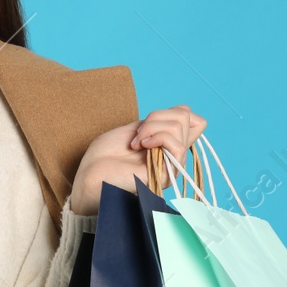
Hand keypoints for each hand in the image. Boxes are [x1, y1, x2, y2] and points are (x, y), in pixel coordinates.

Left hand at [67, 104, 207, 215]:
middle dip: (156, 116)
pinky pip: (176, 145)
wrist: (90, 176)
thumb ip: (159, 122)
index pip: (196, 121)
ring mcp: (171, 165)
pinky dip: (157, 137)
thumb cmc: (105, 155)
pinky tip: (141, 146)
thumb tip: (185, 111)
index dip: (176, 112)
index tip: (150, 121)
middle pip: (186, 117)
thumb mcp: (134, 128)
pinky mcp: (167, 175)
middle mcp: (173, 154)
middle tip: (137, 133)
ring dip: (151, 127)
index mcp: (167, 144)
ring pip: (179, 127)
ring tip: (135, 142)